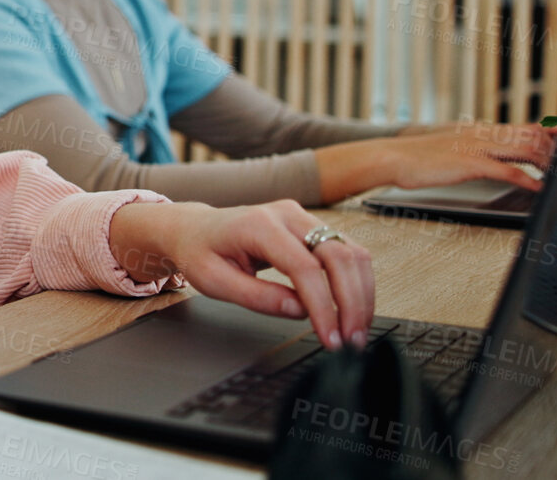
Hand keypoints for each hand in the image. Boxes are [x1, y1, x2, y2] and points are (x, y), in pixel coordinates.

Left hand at [111, 201, 374, 350]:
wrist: (196, 228)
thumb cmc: (200, 252)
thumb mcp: (214, 281)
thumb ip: (256, 296)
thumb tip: (299, 310)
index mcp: (258, 225)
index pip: (304, 267)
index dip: (323, 306)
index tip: (330, 338)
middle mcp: (287, 215)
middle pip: (338, 256)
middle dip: (352, 303)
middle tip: (352, 341)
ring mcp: (303, 217)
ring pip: (351, 252)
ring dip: (361, 294)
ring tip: (355, 331)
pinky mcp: (313, 226)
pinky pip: (347, 252)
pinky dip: (356, 283)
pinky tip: (352, 309)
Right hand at [381, 121, 554, 190]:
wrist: (392, 157)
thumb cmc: (415, 157)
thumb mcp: (448, 147)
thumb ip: (470, 148)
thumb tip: (484, 155)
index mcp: (477, 131)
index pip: (522, 126)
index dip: (548, 131)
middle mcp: (481, 135)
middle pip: (530, 135)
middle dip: (553, 149)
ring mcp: (477, 148)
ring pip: (525, 149)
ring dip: (546, 163)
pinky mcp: (471, 163)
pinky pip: (508, 171)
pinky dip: (528, 179)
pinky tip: (538, 188)